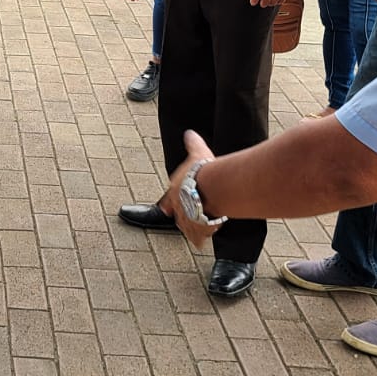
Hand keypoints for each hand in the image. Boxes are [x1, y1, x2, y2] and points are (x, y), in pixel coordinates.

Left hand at [157, 131, 219, 247]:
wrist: (211, 188)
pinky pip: (198, 237)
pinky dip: (200, 239)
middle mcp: (179, 206)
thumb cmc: (203, 171)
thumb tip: (190, 133)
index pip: (169, 199)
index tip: (165, 209)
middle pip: (178, 215)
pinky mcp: (199, 228)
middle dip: (182, 217)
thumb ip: (192, 144)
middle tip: (186, 219)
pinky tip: (201, 243)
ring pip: (186, 228)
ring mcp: (188, 218)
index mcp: (176, 190)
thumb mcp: (197, 153)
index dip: (168, 204)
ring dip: (191, 230)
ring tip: (194, 234)